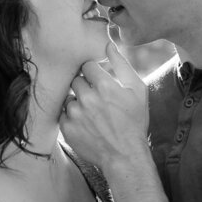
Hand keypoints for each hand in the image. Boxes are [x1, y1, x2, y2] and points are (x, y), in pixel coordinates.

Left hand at [60, 41, 148, 169]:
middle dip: (85, 87)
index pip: (87, 66)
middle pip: (76, 80)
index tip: (100, 82)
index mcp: (104, 86)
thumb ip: (122, 65)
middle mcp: (87, 98)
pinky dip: (71, 117)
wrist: (124, 155)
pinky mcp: (66, 128)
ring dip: (77, 102)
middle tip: (97, 99)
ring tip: (92, 114)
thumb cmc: (134, 122)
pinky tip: (86, 124)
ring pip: (69, 97)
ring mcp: (74, 114)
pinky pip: (63, 114)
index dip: (94, 73)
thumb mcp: (137, 90)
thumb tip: (109, 45)